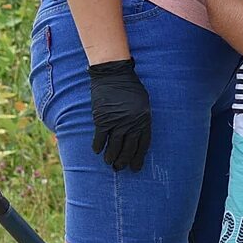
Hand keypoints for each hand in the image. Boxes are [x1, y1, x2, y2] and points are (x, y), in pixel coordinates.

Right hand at [84, 57, 152, 172]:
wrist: (113, 74)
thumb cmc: (130, 87)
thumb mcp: (143, 102)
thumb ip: (141, 118)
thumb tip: (137, 135)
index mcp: (144, 119)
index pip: (143, 144)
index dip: (138, 157)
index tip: (135, 167)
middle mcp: (132, 123)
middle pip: (129, 148)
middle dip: (124, 160)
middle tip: (120, 168)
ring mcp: (117, 122)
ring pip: (114, 146)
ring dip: (111, 157)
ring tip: (109, 163)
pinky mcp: (102, 119)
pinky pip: (100, 138)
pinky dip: (98, 146)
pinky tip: (97, 151)